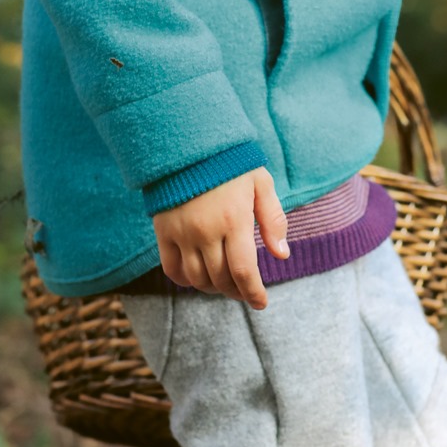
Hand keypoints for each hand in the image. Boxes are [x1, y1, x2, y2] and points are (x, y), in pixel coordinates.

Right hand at [151, 168, 288, 308]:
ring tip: (224, 285)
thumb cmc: (231, 164)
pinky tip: (198, 277)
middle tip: (245, 292)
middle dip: (236, 291)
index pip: (244, 271)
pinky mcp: (164, 232)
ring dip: (213, 288)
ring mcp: (182, 233)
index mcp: (234, 220)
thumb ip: (273, 219)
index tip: (261, 303)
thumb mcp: (261, 183)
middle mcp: (206, 231)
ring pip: (197, 279)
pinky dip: (186, 280)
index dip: (254, 293)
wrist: (187, 143)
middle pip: (221, 279)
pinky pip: (172, 269)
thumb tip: (282, 255)